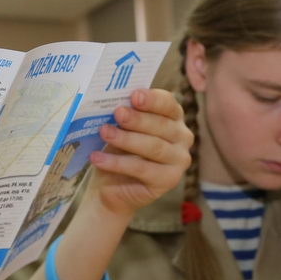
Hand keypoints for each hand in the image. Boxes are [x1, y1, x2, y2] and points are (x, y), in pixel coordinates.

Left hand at [86, 89, 192, 216]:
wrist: (111, 184)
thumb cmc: (119, 148)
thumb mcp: (120, 127)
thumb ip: (122, 114)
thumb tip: (113, 103)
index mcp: (173, 116)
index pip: (168, 103)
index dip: (152, 99)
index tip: (135, 96)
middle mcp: (182, 136)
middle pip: (161, 125)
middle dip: (137, 119)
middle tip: (117, 113)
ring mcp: (179, 160)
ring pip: (153, 146)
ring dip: (126, 139)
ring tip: (104, 132)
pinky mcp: (169, 180)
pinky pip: (142, 169)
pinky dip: (117, 163)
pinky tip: (98, 159)